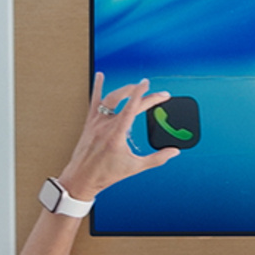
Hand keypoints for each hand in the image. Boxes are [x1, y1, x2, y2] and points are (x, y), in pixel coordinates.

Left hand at [55, 74, 174, 198]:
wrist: (81, 178)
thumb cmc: (105, 174)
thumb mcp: (135, 167)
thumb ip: (157, 159)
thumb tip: (174, 152)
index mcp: (116, 134)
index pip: (133, 107)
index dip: (144, 94)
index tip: (151, 86)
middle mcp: (105, 125)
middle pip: (125, 100)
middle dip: (140, 92)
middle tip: (152, 91)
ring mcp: (96, 122)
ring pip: (110, 97)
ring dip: (124, 89)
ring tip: (135, 86)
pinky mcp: (89, 123)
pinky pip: (94, 101)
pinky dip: (98, 87)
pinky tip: (100, 76)